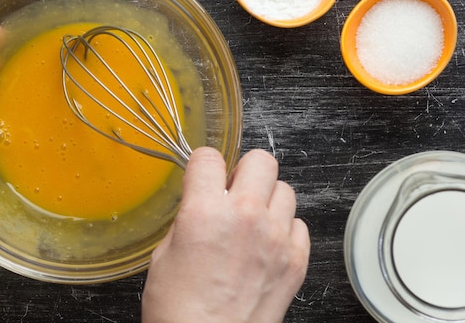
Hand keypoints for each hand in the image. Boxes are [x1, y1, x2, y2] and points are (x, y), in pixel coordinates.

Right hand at [141, 147, 309, 322]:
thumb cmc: (179, 310)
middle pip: (261, 160)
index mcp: (206, 211)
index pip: (209, 157)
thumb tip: (202, 203)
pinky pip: (300, 224)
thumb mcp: (165, 254)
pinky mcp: (296, 261)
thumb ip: (189, 218)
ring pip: (285, 189)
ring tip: (252, 220)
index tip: (203, 176)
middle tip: (233, 191)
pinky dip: (285, 228)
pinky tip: (267, 243)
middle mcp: (246, 217)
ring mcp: (277, 238)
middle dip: (244, 171)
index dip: (203, 166)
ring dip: (267, 199)